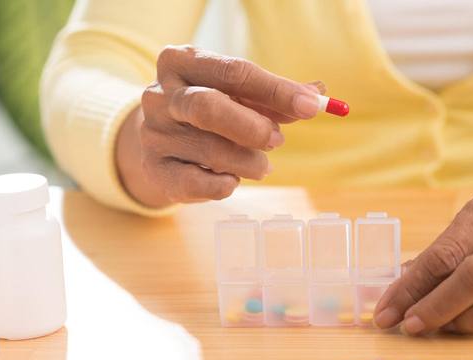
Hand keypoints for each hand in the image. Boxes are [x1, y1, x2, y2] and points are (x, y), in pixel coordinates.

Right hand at [116, 45, 323, 207]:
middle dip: (253, 127)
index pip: (234, 71)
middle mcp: (161, 95)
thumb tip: (318, 93)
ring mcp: (153, 134)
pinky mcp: (156, 170)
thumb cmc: (211, 111)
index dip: (277, 91)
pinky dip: (225, 184)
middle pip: (208, 107)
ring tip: (261, 165)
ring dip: (248, 161)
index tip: (312, 106)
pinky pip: (199, 183)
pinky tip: (232, 178)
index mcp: (182, 61)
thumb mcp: (240, 95)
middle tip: (278, 140)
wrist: (162, 142)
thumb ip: (277, 96)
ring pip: (210, 150)